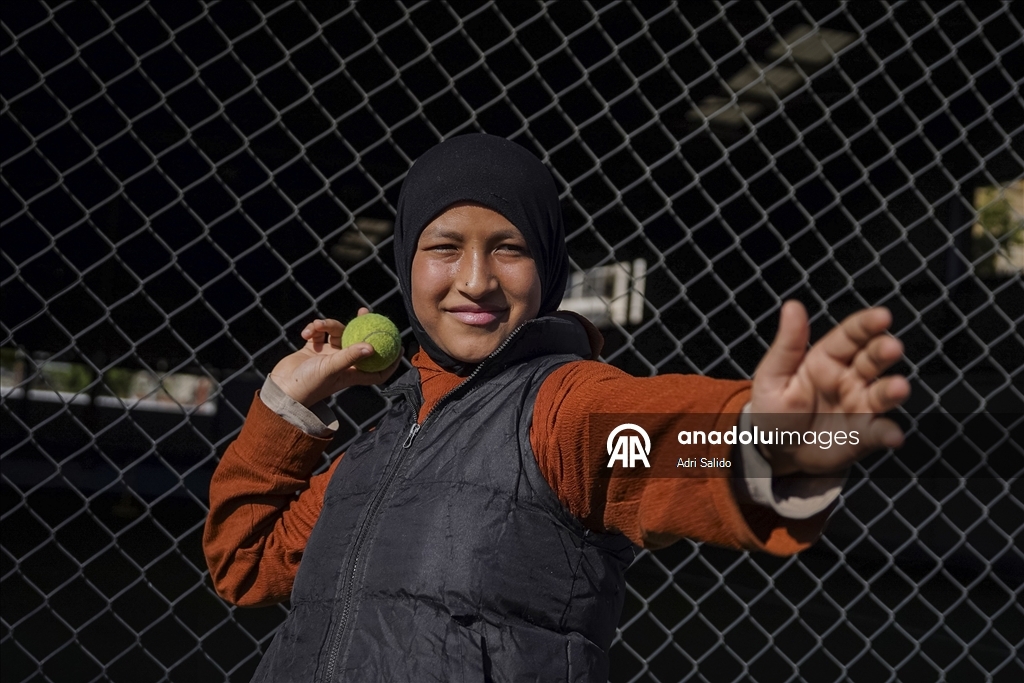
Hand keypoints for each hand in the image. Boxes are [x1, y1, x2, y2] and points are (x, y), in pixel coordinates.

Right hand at [269, 308, 400, 406]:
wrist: (282, 389)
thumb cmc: (309, 384)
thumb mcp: (331, 369)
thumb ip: (350, 356)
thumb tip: (371, 347)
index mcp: (351, 373)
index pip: (377, 370)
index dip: (389, 360)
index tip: (399, 346)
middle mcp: (342, 363)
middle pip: (357, 342)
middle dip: (361, 326)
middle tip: (364, 311)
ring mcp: (327, 356)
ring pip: (335, 333)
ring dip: (325, 325)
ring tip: (316, 327)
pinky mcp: (312, 350)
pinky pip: (318, 334)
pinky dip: (313, 330)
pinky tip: (306, 333)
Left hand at [750, 301, 910, 475]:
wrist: (775, 450)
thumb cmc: (774, 408)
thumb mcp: (773, 375)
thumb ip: (787, 345)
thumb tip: (792, 305)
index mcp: (827, 358)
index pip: (851, 335)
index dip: (867, 324)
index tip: (882, 316)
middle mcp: (850, 378)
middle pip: (873, 359)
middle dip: (884, 351)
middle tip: (892, 347)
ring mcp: (860, 406)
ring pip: (882, 393)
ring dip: (892, 390)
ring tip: (898, 387)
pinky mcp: (863, 434)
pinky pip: (878, 431)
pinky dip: (887, 433)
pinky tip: (893, 435)